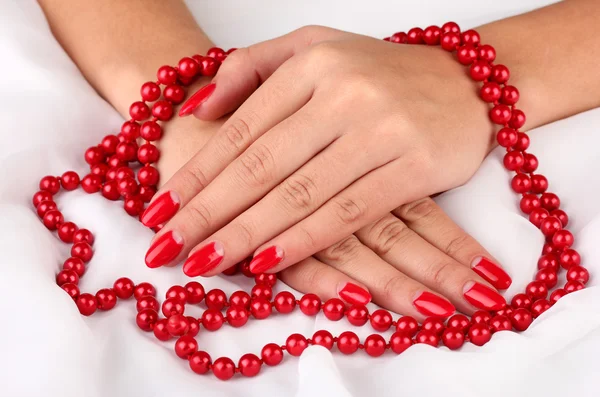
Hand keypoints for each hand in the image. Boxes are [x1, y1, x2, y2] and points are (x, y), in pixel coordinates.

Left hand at [144, 26, 505, 313]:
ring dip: (246, 234)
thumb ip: (252, 69)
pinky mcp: (414, 168)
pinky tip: (267, 263)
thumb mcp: (315, 49)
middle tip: (165, 248)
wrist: (468, 81)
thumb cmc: (380, 72)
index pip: (241, 128)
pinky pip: (348, 213)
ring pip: (300, 194)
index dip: (198, 172)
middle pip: (261, 165)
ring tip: (203, 263)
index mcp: (312, 63)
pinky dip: (305, 240)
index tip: (159, 209)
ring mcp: (381, 130)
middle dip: (208, 212)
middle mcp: (343, 93)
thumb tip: (201, 111)